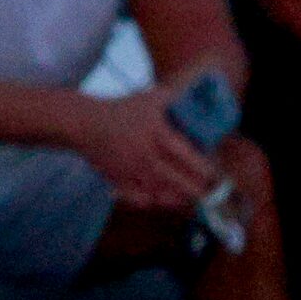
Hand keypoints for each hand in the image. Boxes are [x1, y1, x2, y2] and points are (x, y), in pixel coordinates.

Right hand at [77, 88, 219, 212]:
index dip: (203, 168)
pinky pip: (139, 198)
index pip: (186, 155)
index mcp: (157, 134)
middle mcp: (146, 155)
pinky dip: (153, 201)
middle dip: (195, 190)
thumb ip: (173, 99)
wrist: (87, 124)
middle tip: (208, 193)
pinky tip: (162, 199)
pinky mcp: (119, 180)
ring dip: (177, 198)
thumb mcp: (150, 98)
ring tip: (189, 198)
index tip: (213, 174)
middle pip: (176, 180)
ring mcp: (132, 170)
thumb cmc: (122, 109)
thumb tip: (196, 99)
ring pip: (160, 193)